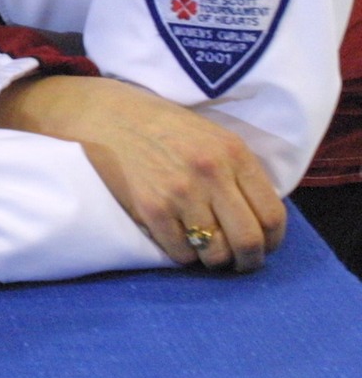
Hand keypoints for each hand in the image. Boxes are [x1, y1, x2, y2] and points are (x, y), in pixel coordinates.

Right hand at [0, 74, 285, 270]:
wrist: (104, 115)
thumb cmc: (160, 126)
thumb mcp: (211, 136)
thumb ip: (238, 171)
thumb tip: (258, 216)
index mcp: (233, 153)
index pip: (272, 215)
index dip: (272, 241)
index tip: (263, 246)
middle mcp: (211, 174)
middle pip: (249, 241)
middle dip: (248, 260)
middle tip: (239, 262)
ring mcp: (180, 193)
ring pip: (215, 252)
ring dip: (213, 260)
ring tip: (205, 250)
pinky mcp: (150, 208)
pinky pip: (181, 251)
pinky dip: (183, 255)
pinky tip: (177, 240)